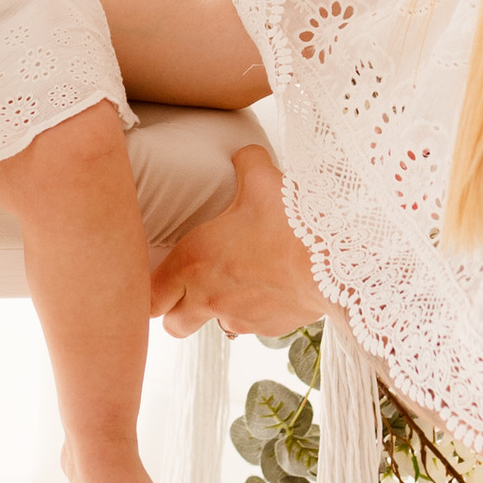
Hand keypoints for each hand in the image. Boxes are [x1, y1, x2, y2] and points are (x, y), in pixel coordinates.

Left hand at [149, 145, 322, 340]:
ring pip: (213, 325)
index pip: (148, 296)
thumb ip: (245, 162)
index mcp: (193, 261)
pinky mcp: (266, 329)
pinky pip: (251, 326)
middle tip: (190, 289)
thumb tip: (244, 154)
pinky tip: (271, 287)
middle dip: (176, 311)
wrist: (333, 266)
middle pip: (172, 324)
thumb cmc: (291, 224)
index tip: (160, 279)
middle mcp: (207, 296)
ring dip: (219, 310)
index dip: (149, 291)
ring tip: (239, 283)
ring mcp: (237, 317)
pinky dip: (255, 312)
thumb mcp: (262, 179)